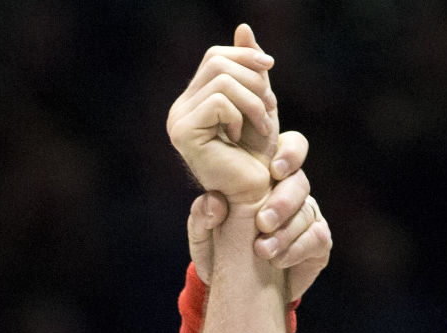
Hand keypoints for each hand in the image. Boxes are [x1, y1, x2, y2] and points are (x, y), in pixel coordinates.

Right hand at [166, 23, 278, 204]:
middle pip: (217, 62)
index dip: (245, 57)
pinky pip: (219, 101)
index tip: (269, 69)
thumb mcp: (259, 101)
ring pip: (221, 80)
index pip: (215, 57)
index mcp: (192, 101)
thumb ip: (250, 68)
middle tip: (267, 107)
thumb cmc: (258, 154)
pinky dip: (241, 114)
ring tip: (262, 125)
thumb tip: (243, 28)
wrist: (257, 191)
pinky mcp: (183, 134)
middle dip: (252, 79)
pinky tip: (243, 136)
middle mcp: (178, 110)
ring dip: (252, 100)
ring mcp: (177, 122)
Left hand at [187, 130, 331, 300]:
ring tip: (262, 251)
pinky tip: (278, 261)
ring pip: (307, 212)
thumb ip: (202, 216)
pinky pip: (317, 238)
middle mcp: (291, 192)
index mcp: (266, 178)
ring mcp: (308, 216)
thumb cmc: (220, 252)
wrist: (236, 292)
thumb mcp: (204, 236)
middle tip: (263, 222)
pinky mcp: (318, 243)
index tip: (275, 170)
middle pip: (300, 181)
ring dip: (285, 233)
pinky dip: (295, 250)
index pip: (289, 148)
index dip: (289, 153)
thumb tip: (214, 202)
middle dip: (283, 201)